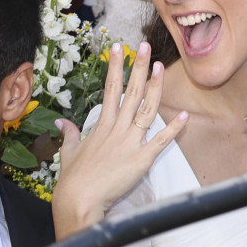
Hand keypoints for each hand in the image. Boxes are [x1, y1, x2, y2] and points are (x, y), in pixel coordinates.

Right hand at [52, 42, 187, 236]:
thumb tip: (61, 123)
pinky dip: (173, 129)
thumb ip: (69, 134)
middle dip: (138, 67)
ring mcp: (130, 143)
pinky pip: (160, 142)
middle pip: (130, 92)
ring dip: (154, 88)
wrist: (78, 200)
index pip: (110, 89)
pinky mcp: (141, 160)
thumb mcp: (68, 152)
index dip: (115, 67)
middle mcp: (117, 129)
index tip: (118, 47)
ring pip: (146, 110)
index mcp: (101, 126)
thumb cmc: (72, 180)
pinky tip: (184, 115)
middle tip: (144, 46)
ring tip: (160, 67)